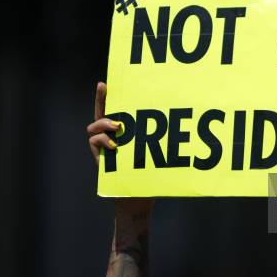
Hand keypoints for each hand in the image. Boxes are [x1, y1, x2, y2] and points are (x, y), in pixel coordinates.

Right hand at [87, 82, 153, 217]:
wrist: (138, 197)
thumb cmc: (151, 174)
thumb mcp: (158, 152)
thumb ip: (162, 139)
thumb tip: (183, 120)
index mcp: (126, 131)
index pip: (118, 108)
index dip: (112, 94)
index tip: (111, 79)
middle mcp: (111, 135)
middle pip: (101, 112)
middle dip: (102, 97)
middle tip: (104, 86)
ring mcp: (104, 145)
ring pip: (95, 125)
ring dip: (104, 122)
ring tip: (118, 126)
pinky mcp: (99, 156)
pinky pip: (93, 141)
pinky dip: (102, 140)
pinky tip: (114, 145)